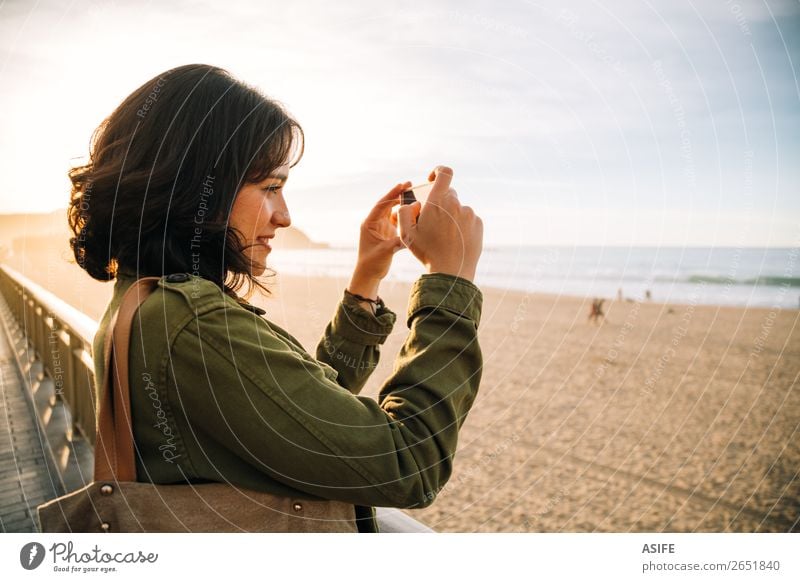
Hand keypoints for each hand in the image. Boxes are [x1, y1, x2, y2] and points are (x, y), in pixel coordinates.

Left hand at [348, 182, 410, 298]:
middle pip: (388, 204)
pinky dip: (405, 217)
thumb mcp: (384, 251)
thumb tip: (411, 236)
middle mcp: (375, 223)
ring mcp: (382, 227)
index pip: (381, 205)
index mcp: (369, 223)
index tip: (401, 185)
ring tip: (415, 197)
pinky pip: (398, 221)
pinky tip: (415, 213)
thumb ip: (397, 242)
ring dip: (403, 205)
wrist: (369, 274)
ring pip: (394, 212)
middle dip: (398, 194)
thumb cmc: (371, 263)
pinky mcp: (389, 233)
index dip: (391, 194)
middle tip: (410, 185)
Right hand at [397, 166, 482, 281]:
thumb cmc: (426, 252)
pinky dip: (461, 226)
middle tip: (433, 222)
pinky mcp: (478, 224)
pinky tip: (455, 241)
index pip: (444, 173)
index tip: (432, 180)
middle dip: (440, 204)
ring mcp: (469, 214)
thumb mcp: (406, 233)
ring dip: (451, 217)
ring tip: (445, 237)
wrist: (451, 271)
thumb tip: (413, 204)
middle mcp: (456, 204)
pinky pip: (468, 219)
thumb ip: (404, 212)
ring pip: (458, 209)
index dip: (438, 172)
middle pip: (449, 194)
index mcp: (437, 202)